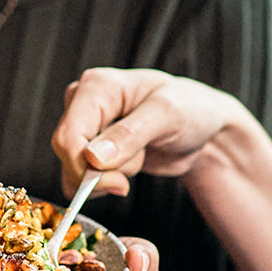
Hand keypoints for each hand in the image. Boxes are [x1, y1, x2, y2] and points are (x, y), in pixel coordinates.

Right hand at [51, 67, 242, 197]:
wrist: (204, 126)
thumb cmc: (191, 109)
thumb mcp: (168, 115)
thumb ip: (130, 134)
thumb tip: (92, 157)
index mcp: (96, 86)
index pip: (68, 136)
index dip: (86, 167)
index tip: (120, 183)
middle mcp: (84, 102)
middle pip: (68, 153)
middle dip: (102, 171)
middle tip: (138, 164)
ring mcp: (86, 126)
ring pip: (74, 169)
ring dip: (109, 175)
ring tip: (139, 153)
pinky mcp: (91, 147)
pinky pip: (81, 178)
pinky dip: (106, 181)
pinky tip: (131, 163)